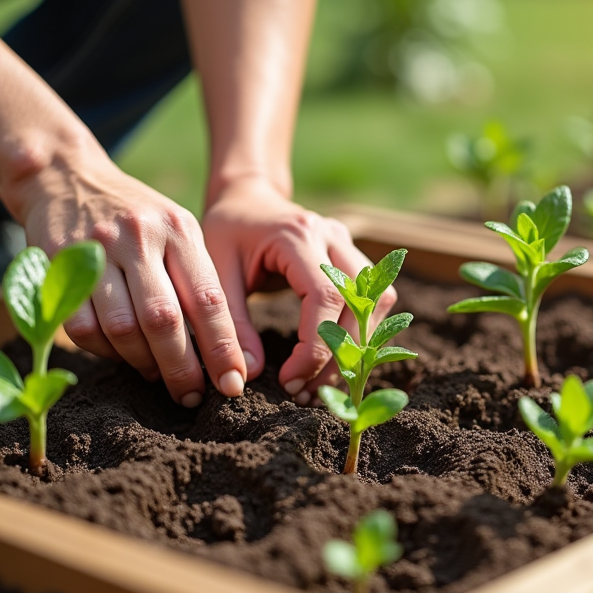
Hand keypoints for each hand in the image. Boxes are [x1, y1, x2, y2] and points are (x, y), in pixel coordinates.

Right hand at [9, 153, 247, 406]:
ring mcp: (95, 249)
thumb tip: (224, 353)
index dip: (222, 349)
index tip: (233, 385)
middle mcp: (139, 236)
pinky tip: (120, 355)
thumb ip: (197, 281)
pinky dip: (105, 352)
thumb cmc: (137, 220)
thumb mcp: (176, 232)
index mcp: (179, 230)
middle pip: (164, 320)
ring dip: (142, 364)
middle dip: (182, 368)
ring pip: (122, 328)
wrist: (67, 178)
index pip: (208, 299)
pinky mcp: (57, 263)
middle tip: (192, 396)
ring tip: (157, 376)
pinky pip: (83, 328)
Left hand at [201, 182, 396, 403]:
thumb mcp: (216, 273)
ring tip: (320, 382)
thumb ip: (232, 323)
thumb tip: (248, 375)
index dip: (315, 345)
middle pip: (360, 303)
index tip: (291, 379)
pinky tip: (334, 360)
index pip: (325, 296)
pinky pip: (374, 301)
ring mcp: (349, 244)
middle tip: (305, 392)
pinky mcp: (355, 258)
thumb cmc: (228, 233)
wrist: (247, 199)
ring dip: (356, 348)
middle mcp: (332, 235)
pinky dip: (360, 335)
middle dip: (338, 356)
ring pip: (376, 304)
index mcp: (298, 235)